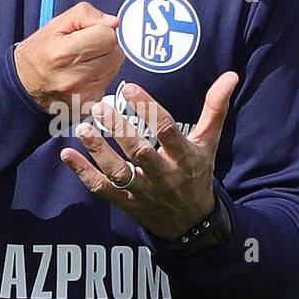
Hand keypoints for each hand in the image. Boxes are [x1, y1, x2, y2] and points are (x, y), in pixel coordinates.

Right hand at [14, 2, 124, 115]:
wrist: (24, 86)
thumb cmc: (38, 54)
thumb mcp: (56, 25)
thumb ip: (86, 15)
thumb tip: (113, 22)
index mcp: (64, 53)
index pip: (108, 36)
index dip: (102, 30)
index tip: (91, 33)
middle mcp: (75, 78)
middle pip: (116, 54)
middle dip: (106, 47)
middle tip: (87, 48)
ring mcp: (82, 96)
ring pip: (115, 70)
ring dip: (104, 64)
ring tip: (83, 63)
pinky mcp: (88, 107)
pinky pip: (108, 86)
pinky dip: (100, 79)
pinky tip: (83, 77)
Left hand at [59, 73, 239, 238]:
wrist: (190, 223)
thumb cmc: (197, 173)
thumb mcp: (209, 143)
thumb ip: (215, 109)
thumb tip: (230, 75)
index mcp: (185, 157)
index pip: (168, 130)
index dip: (149, 110)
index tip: (130, 89)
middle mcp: (164, 175)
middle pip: (140, 152)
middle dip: (119, 130)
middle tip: (99, 107)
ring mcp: (143, 191)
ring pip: (118, 172)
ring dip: (98, 150)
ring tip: (81, 128)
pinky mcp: (125, 202)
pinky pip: (101, 189)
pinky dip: (83, 173)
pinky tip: (67, 153)